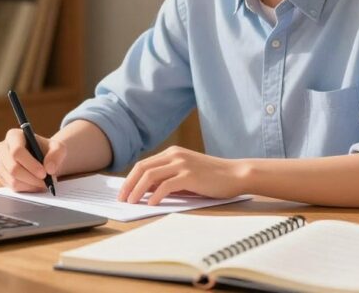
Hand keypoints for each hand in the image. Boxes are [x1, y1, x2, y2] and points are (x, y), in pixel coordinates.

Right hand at [0, 128, 67, 191]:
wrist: (42, 158)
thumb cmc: (48, 150)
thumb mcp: (58, 148)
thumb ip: (57, 154)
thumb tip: (49, 168)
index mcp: (13, 135)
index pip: (17, 151)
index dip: (30, 164)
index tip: (44, 173)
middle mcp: (2, 148)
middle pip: (13, 168)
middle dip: (31, 178)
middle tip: (45, 182)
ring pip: (12, 180)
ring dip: (30, 185)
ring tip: (43, 184)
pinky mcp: (0, 175)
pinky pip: (12, 187)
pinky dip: (26, 189)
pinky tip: (35, 185)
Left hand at [118, 146, 244, 205]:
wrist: (236, 174)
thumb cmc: (212, 178)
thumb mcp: (186, 174)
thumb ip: (168, 178)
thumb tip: (145, 190)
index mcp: (172, 153)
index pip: (143, 165)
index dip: (129, 179)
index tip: (123, 192)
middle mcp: (174, 155)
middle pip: (142, 168)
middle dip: (128, 185)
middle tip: (122, 199)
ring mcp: (182, 164)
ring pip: (150, 176)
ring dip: (137, 190)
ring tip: (132, 203)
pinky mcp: (190, 175)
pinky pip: (166, 185)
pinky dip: (155, 195)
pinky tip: (151, 204)